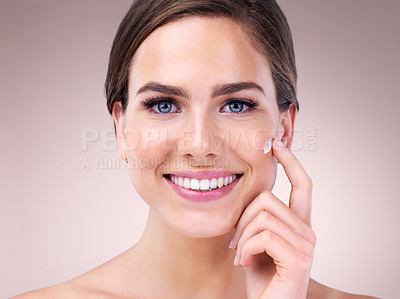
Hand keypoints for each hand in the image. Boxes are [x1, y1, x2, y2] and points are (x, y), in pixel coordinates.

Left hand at [229, 138, 315, 298]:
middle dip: (242, 218)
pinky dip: (246, 248)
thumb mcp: (256, 240)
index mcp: (298, 224)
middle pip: (267, 199)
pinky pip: (263, 236)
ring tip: (240, 254)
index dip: (291, 162)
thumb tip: (250, 193)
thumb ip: (259, 218)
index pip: (303, 185)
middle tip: (236, 242)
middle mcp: (307, 231)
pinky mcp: (298, 259)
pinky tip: (244, 262)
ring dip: (242, 237)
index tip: (276, 144)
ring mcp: (306, 245)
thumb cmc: (260, 274)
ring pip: (263, 217)